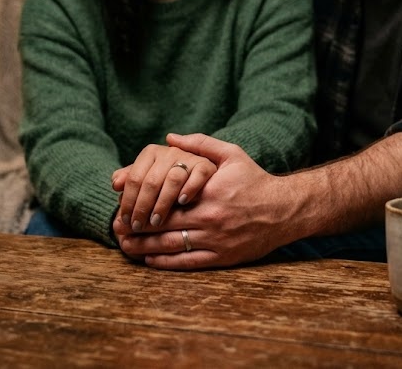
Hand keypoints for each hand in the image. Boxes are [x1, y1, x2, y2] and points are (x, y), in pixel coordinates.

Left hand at [114, 133, 303, 269]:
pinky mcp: (222, 257)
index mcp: (208, 192)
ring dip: (144, 247)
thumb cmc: (255, 180)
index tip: (123, 206)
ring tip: (125, 245)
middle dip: (137, 228)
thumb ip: (200, 144)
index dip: (141, 205)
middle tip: (116, 228)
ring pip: (171, 246)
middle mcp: (209, 218)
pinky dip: (165, 263)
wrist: (285, 210)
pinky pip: (188, 263)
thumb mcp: (231, 154)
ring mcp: (216, 241)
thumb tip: (169, 137)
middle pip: (163, 225)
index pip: (165, 200)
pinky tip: (149, 260)